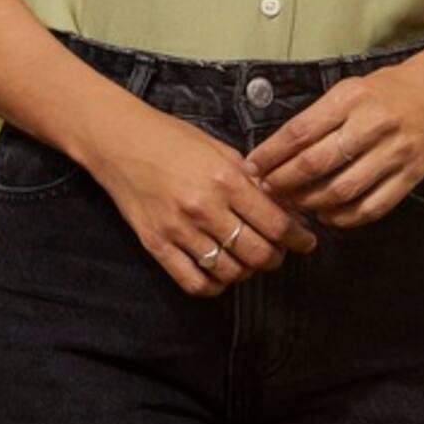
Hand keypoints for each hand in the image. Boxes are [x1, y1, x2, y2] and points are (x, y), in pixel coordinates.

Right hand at [91, 103, 324, 298]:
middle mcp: (203, 208)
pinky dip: (214, 285)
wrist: (117, 141)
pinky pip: (195, 282)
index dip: (298, 238)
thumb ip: (251, 180)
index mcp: (223, 179)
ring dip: (247, 271)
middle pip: (258, 254)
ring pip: (230, 272)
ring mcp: (178, 229)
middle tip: (277, 250)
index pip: (276, 224)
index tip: (306, 241)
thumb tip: (284, 208)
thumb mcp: (217, 148)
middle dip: (276, 257)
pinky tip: (219, 272)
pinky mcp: (156, 244)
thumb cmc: (169, 138)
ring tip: (247, 258)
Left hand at [239, 56, 423, 228]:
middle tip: (265, 190)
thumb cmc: (385, 92)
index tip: (251, 167)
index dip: (270, 154)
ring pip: (341, 190)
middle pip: (316, 164)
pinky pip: (371, 208)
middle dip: (283, 182)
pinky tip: (326, 214)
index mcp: (351, 98)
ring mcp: (394, 154)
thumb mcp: (347, 90)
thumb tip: (274, 152)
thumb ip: (316, 118)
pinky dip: (343, 217)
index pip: (300, 132)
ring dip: (309, 203)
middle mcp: (373, 125)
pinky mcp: (410, 178)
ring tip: (292, 204)